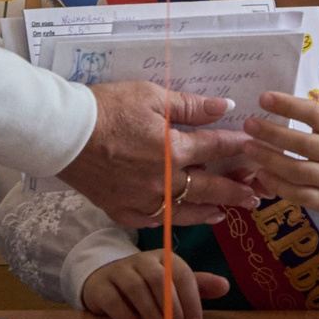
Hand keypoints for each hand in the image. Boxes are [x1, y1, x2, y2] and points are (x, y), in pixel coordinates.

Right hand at [56, 80, 262, 227]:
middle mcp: (164, 181)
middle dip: (236, 191)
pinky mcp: (124, 212)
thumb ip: (189, 106)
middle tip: (255, 195)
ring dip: (211, 211)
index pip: (216, 148)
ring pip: (187, 211)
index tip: (254, 149)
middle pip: (210, 188)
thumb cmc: (106, 108)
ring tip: (227, 212)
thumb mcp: (150, 97)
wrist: (63, 133)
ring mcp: (144, 201)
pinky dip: (177, 218)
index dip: (238, 147)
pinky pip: (158, 221)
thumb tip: (224, 106)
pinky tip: (185, 216)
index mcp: (172, 149)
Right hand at [81, 252, 230, 318]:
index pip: (181, 273)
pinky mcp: (101, 286)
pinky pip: (114, 300)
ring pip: (136, 288)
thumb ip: (197, 286)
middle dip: (171, 307)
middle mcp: (142, 260)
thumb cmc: (146, 285)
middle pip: (158, 279)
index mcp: (164, 257)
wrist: (104, 279)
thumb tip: (225, 286)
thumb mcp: (173, 283)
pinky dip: (127, 317)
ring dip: (151, 312)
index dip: (191, 300)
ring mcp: (119, 271)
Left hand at [246, 49, 318, 231]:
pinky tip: (260, 175)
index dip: (289, 105)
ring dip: (270, 160)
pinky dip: (278, 186)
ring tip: (246, 147)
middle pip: (303, 144)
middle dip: (273, 133)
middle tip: (247, 123)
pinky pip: (299, 195)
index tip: (263, 97)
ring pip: (298, 171)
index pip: (315, 114)